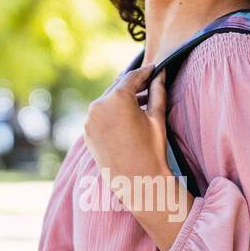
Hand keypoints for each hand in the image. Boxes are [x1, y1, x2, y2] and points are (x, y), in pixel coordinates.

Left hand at [82, 63, 192, 250]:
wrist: (138, 182)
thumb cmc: (152, 150)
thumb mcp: (158, 118)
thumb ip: (158, 91)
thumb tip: (162, 73)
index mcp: (117, 98)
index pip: (132, 77)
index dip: (145, 72)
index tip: (154, 68)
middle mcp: (99, 106)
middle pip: (118, 88)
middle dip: (133, 86)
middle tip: (149, 84)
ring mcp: (90, 120)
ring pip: (107, 101)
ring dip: (122, 100)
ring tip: (140, 104)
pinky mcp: (87, 133)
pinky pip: (100, 116)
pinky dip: (112, 114)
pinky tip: (126, 119)